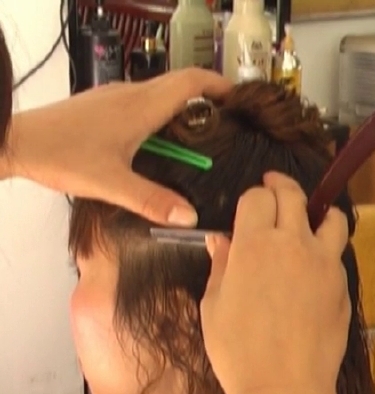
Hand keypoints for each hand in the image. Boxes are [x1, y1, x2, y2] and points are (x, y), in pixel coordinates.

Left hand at [5, 68, 231, 225]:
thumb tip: (190, 217)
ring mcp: (115, 96)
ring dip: (183, 109)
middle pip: (180, 85)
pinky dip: (161, 115)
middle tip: (226, 127)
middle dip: (207, 100)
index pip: (191, 82)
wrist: (15, 140)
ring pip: (160, 93)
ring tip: (198, 139)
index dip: (220, 86)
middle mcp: (131, 93)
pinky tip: (158, 143)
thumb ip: (151, 200)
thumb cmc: (62, 156)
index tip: (240, 100)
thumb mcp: (110, 183)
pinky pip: (142, 101)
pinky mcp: (102, 104)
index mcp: (141, 106)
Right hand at [200, 171, 350, 393]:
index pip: (258, 197)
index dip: (252, 197)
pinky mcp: (343, 283)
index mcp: (255, 243)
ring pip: (332, 218)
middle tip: (274, 187)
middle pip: (294, 196)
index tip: (249, 206)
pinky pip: (337, 255)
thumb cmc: (237, 349)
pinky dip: (326, 252)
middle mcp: (293, 243)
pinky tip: (314, 271)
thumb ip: (221, 265)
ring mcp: (324, 262)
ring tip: (310, 220)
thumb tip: (222, 241)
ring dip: (319, 213)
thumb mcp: (213, 305)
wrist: (284, 386)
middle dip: (282, 186)